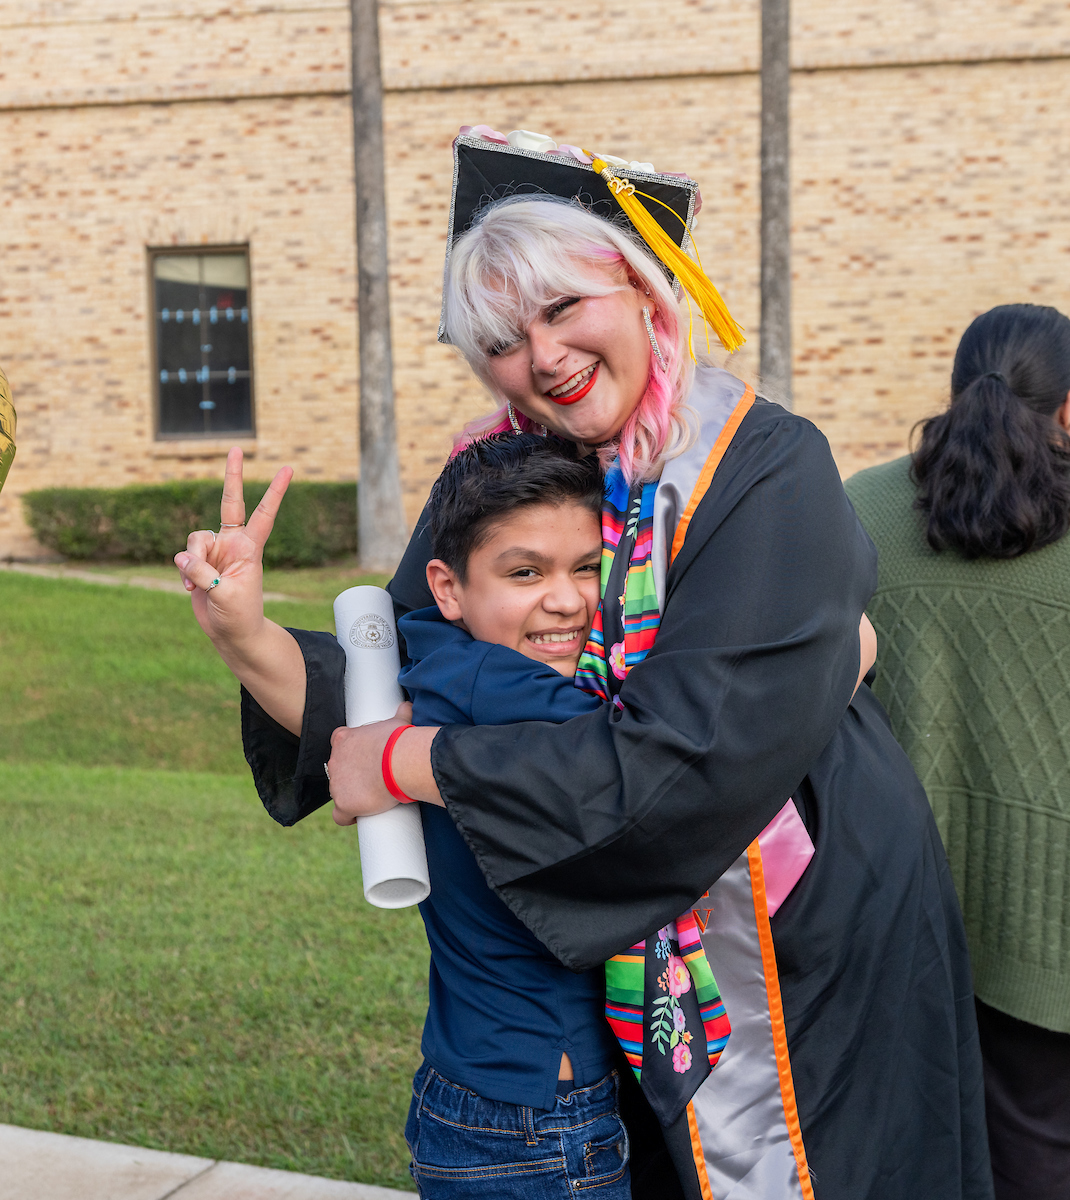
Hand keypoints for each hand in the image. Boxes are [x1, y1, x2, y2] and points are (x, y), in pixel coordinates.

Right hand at [173, 447, 292, 650]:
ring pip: (194, 539)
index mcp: (250, 547)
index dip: (274, 491)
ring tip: (197, 584)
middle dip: (232, 476)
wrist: (231, 633)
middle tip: (235, 449)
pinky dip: (183, 572)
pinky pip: (182, 557)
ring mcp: (215, 551)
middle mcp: (233, 543)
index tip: (288, 468)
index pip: (264, 514)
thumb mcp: (223, 595)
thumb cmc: (239, 615)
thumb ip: (202, 573)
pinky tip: (190, 589)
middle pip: (230, 503)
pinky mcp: (198, 563)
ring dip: (190, 561)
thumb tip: (181, 558)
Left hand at [328, 703, 414, 825]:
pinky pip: (340, 816)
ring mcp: (336, 784)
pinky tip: (360, 816)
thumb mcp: (397, 722)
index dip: (351, 754)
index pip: (339, 745)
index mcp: (343, 739)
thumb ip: (400, 713)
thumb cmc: (399, 741)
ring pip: (339, 792)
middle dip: (353, 775)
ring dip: (352, 795)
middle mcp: (334, 761)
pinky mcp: (344, 804)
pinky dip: (348, 817)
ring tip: (373, 797)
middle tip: (374, 778)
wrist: (400, 762)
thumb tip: (407, 705)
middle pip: (339, 771)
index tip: (365, 760)